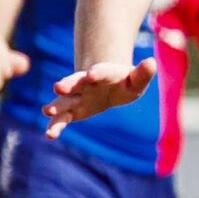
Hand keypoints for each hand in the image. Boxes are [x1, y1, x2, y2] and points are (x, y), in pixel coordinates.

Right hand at [43, 59, 157, 134]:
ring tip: (47, 111)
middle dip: (68, 84)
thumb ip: (143, 73)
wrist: (109, 88)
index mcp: (103, 74)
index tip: (92, 74)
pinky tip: (49, 135)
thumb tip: (151, 62)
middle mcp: (84, 84)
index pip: (101, 72)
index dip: (97, 72)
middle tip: (58, 87)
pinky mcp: (71, 112)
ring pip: (63, 101)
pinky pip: (61, 119)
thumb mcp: (136, 79)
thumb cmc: (125, 82)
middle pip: (75, 82)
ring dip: (55, 106)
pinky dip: (55, 126)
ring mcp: (75, 97)